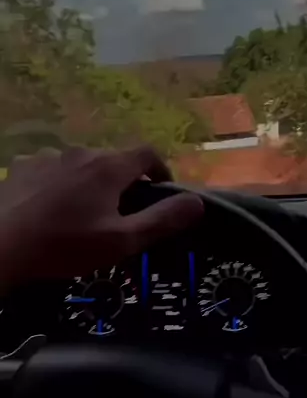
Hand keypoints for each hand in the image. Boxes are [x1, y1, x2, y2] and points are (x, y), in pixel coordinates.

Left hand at [0, 146, 202, 287]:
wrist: (3, 245)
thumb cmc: (66, 246)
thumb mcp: (122, 241)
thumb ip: (162, 220)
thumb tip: (198, 202)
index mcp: (110, 167)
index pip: (148, 153)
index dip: (161, 170)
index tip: (161, 191)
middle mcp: (81, 151)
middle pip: (113, 160)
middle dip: (123, 182)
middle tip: (120, 215)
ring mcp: (48, 156)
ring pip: (80, 164)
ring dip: (88, 182)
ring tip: (81, 214)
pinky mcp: (22, 166)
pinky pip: (50, 168)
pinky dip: (58, 183)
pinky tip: (49, 207)